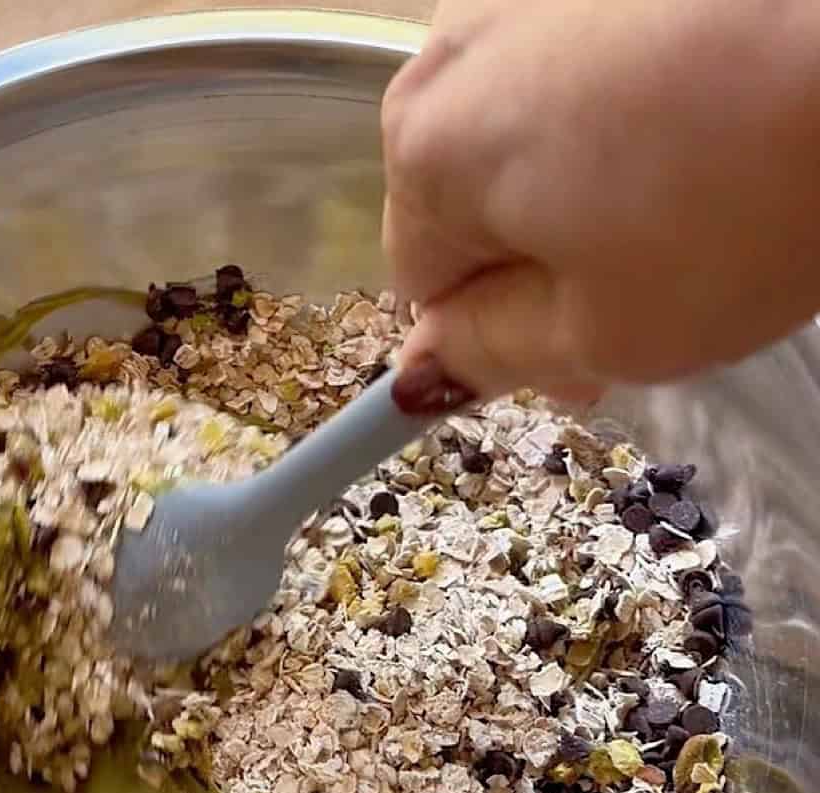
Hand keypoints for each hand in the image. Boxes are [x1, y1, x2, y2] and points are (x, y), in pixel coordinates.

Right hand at [382, 0, 819, 398]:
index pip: (421, 285)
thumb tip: (424, 372)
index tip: (580, 362)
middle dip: (537, 258)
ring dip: (581, 177)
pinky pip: (580, 53)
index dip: (492, 336)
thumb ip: (492, 358)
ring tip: (691, 189)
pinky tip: (705, 111)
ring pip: (526, 123)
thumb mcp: (610, 331)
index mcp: (429, 151)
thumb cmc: (746, 195)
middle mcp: (450, 45)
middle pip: (468, 197)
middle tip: (647, 291)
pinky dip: (625, 99)